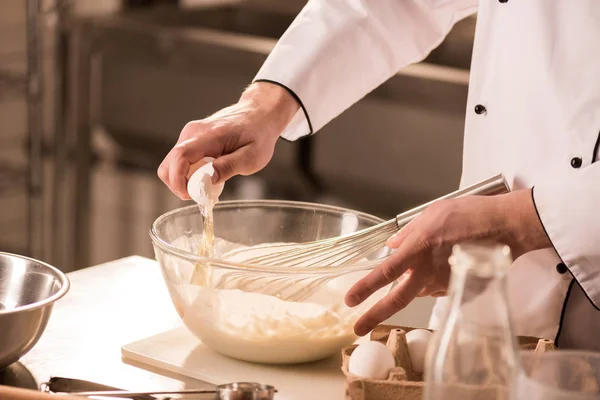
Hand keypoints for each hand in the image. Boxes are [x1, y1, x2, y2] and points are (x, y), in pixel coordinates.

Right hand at [158, 82, 298, 198]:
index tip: (189, 195)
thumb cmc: (258, 135)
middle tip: (201, 194)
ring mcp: (190, 134)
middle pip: (169, 164)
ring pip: (173, 164)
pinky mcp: (191, 139)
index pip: (180, 157)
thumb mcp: (252, 157)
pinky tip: (208, 175)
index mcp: (209, 136)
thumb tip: (207, 180)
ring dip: (185, 180)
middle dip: (178, 185)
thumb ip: (229, 167)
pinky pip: (181, 160)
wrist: (259, 114)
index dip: (177, 180)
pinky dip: (189, 173)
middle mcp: (193, 132)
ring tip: (209, 184)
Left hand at [345, 189, 551, 335]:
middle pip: (397, 300)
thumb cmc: (471, 214)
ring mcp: (446, 285)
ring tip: (435, 260)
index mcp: (418, 250)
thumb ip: (409, 232)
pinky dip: (439, 279)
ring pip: (421, 291)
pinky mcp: (462, 291)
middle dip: (375, 315)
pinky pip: (442, 289)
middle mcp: (429, 272)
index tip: (350, 299)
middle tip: (358, 328)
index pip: (385, 272)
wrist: (508, 226)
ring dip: (417, 283)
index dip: (365, 287)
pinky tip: (451, 263)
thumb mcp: (433, 213)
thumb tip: (393, 245)